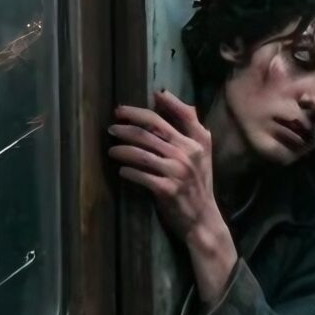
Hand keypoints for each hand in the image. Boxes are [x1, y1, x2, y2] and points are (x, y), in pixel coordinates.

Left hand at [109, 92, 238, 305]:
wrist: (203, 218)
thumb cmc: (200, 183)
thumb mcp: (203, 151)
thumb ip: (190, 124)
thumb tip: (165, 95)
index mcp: (197, 141)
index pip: (167, 117)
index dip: (142, 110)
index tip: (122, 109)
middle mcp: (187, 153)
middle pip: (150, 132)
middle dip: (126, 126)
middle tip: (111, 127)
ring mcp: (177, 171)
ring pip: (141, 152)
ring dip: (122, 149)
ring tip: (111, 150)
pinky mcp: (167, 189)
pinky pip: (141, 175)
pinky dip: (127, 171)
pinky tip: (121, 170)